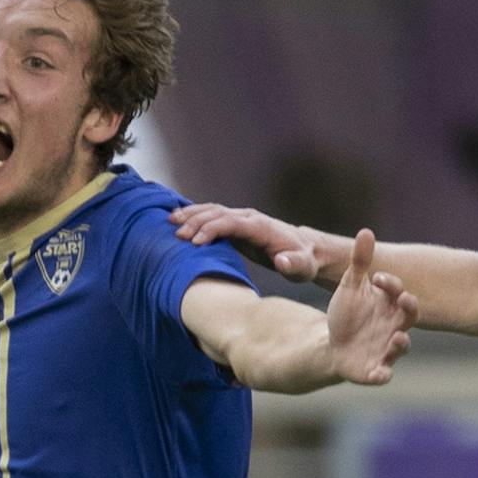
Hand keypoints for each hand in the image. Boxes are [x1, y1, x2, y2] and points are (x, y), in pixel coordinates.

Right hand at [171, 202, 326, 280]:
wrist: (306, 251)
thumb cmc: (303, 262)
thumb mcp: (302, 267)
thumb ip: (293, 265)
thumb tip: (282, 262)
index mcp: (261, 227)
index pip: (232, 222)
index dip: (212, 229)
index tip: (195, 242)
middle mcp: (249, 218)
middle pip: (218, 213)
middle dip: (196, 222)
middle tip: (176, 235)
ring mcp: (242, 219)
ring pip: (212, 210)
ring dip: (191, 214)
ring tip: (170, 221)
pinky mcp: (236, 225)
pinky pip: (212, 216)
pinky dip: (195, 216)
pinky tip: (179, 220)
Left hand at [324, 229, 416, 385]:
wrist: (333, 345)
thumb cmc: (348, 314)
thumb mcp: (350, 286)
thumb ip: (359, 262)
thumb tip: (366, 231)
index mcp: (390, 305)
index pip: (398, 291)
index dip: (392, 284)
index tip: (378, 278)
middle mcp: (394, 327)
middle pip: (409, 317)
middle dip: (409, 309)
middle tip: (405, 299)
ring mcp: (387, 349)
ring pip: (401, 347)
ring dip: (401, 343)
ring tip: (398, 338)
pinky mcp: (374, 370)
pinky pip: (383, 375)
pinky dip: (382, 375)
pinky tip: (380, 374)